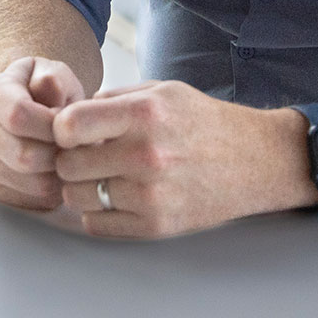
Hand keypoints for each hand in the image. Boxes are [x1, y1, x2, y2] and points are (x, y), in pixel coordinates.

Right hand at [0, 56, 86, 210]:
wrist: (40, 107)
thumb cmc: (51, 90)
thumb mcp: (57, 73)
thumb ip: (54, 79)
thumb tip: (50, 97)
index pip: (18, 115)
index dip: (50, 124)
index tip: (69, 122)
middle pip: (23, 156)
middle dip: (58, 153)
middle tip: (74, 144)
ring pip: (32, 183)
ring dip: (60, 174)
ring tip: (69, 156)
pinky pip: (32, 201)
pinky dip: (54, 191)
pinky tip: (59, 170)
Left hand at [51, 80, 316, 237]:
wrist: (255, 161)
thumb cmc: (204, 122)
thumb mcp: (161, 91)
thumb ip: (112, 99)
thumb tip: (66, 115)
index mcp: (145, 114)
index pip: (69, 125)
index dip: (61, 128)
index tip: (72, 130)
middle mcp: (146, 155)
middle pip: (67, 165)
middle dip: (69, 159)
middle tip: (84, 155)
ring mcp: (151, 195)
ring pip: (77, 197)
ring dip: (81, 187)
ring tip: (100, 176)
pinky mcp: (156, 226)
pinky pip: (96, 225)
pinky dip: (98, 212)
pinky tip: (116, 196)